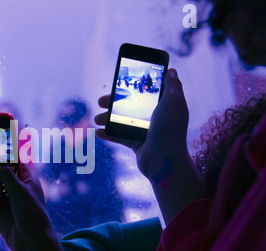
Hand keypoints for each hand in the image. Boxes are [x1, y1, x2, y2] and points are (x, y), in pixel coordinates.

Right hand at [95, 68, 206, 224]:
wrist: (164, 159)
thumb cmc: (169, 128)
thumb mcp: (173, 101)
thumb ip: (172, 85)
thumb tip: (171, 71)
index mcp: (164, 106)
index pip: (147, 92)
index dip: (133, 86)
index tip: (119, 81)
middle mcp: (155, 118)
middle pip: (130, 106)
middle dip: (113, 103)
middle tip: (100, 101)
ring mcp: (145, 132)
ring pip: (122, 122)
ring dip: (107, 119)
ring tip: (97, 119)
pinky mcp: (137, 144)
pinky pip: (120, 137)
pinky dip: (108, 134)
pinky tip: (98, 132)